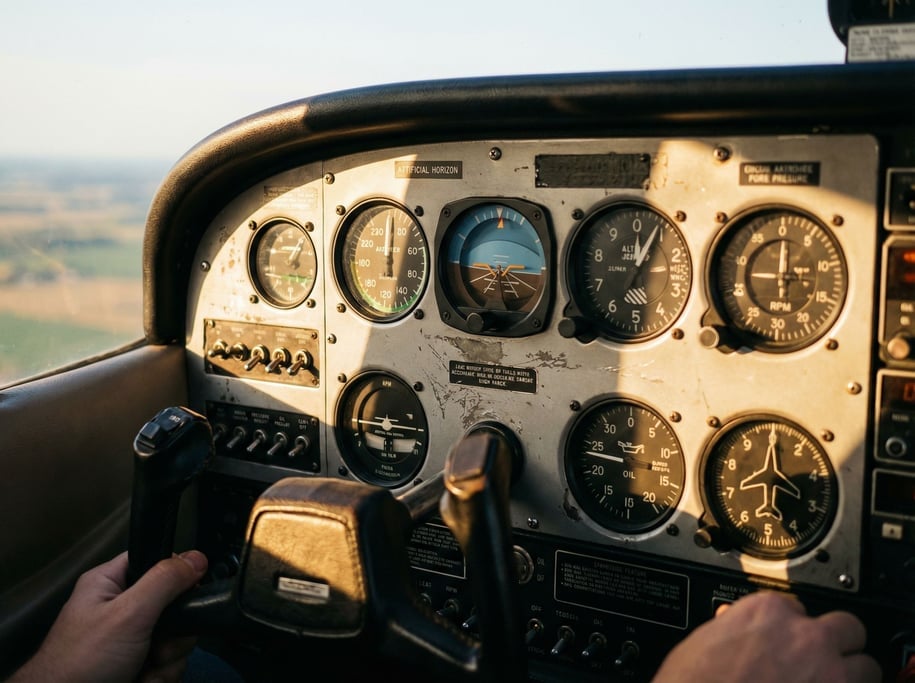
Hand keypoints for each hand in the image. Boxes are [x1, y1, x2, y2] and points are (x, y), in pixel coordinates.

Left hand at [11, 550, 207, 682]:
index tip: (188, 594)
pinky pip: (167, 664)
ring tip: (146, 673)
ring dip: (168, 661)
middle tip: (161, 649)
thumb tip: (198, 556)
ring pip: (175, 640)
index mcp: (110, 583)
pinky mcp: (137, 666)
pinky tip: (143, 682)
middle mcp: (122, 609)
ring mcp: (130, 641)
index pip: (155, 561)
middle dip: (174, 635)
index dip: (176, 575)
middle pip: (173, 608)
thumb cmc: (83, 660)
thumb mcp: (128, 614)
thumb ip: (164, 582)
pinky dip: (160, 677)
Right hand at [652, 591, 880, 682]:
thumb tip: (733, 626)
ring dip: (850, 675)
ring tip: (829, 682)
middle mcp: (804, 638)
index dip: (792, 626)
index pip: (797, 605)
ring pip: (867, 667)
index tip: (787, 638)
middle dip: (837, 642)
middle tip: (821, 657)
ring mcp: (827, 675)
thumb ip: (731, 628)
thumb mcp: (703, 641)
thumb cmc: (692, 681)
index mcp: (768, 612)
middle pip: (848, 627)